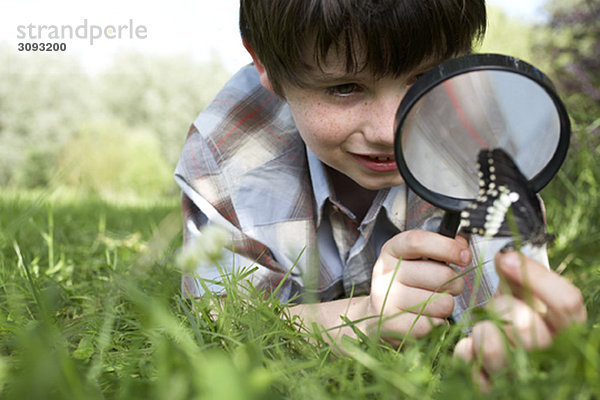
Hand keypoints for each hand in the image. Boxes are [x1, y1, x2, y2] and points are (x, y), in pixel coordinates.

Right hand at [364, 230, 470, 344]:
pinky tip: (427, 318)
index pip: (418, 242)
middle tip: (449, 287)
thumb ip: (440, 248)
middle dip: (455, 283)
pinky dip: (438, 324)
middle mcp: (386, 272)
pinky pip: (433, 324)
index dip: (446, 247)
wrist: (377, 315)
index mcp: (392, 250)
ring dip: (446, 306)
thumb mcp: (415, 259)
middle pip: (440, 275)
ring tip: (434, 304)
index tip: (465, 256)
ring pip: (442, 303)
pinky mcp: (393, 324)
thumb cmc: (404, 284)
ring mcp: (387, 299)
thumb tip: (462, 247)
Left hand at [453, 250, 586, 389]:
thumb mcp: (518, 292)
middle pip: (533, 331)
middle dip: (507, 310)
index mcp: (563, 327)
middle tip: (495, 304)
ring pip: (504, 358)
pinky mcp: (492, 387)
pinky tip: (468, 345)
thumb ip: (516, 273)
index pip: (567, 302)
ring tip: (482, 326)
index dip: (537, 276)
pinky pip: (479, 377)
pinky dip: (469, 356)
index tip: (506, 258)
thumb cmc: (511, 315)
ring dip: (488, 336)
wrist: (493, 346)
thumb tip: (506, 255)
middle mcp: (548, 354)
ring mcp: (521, 374)